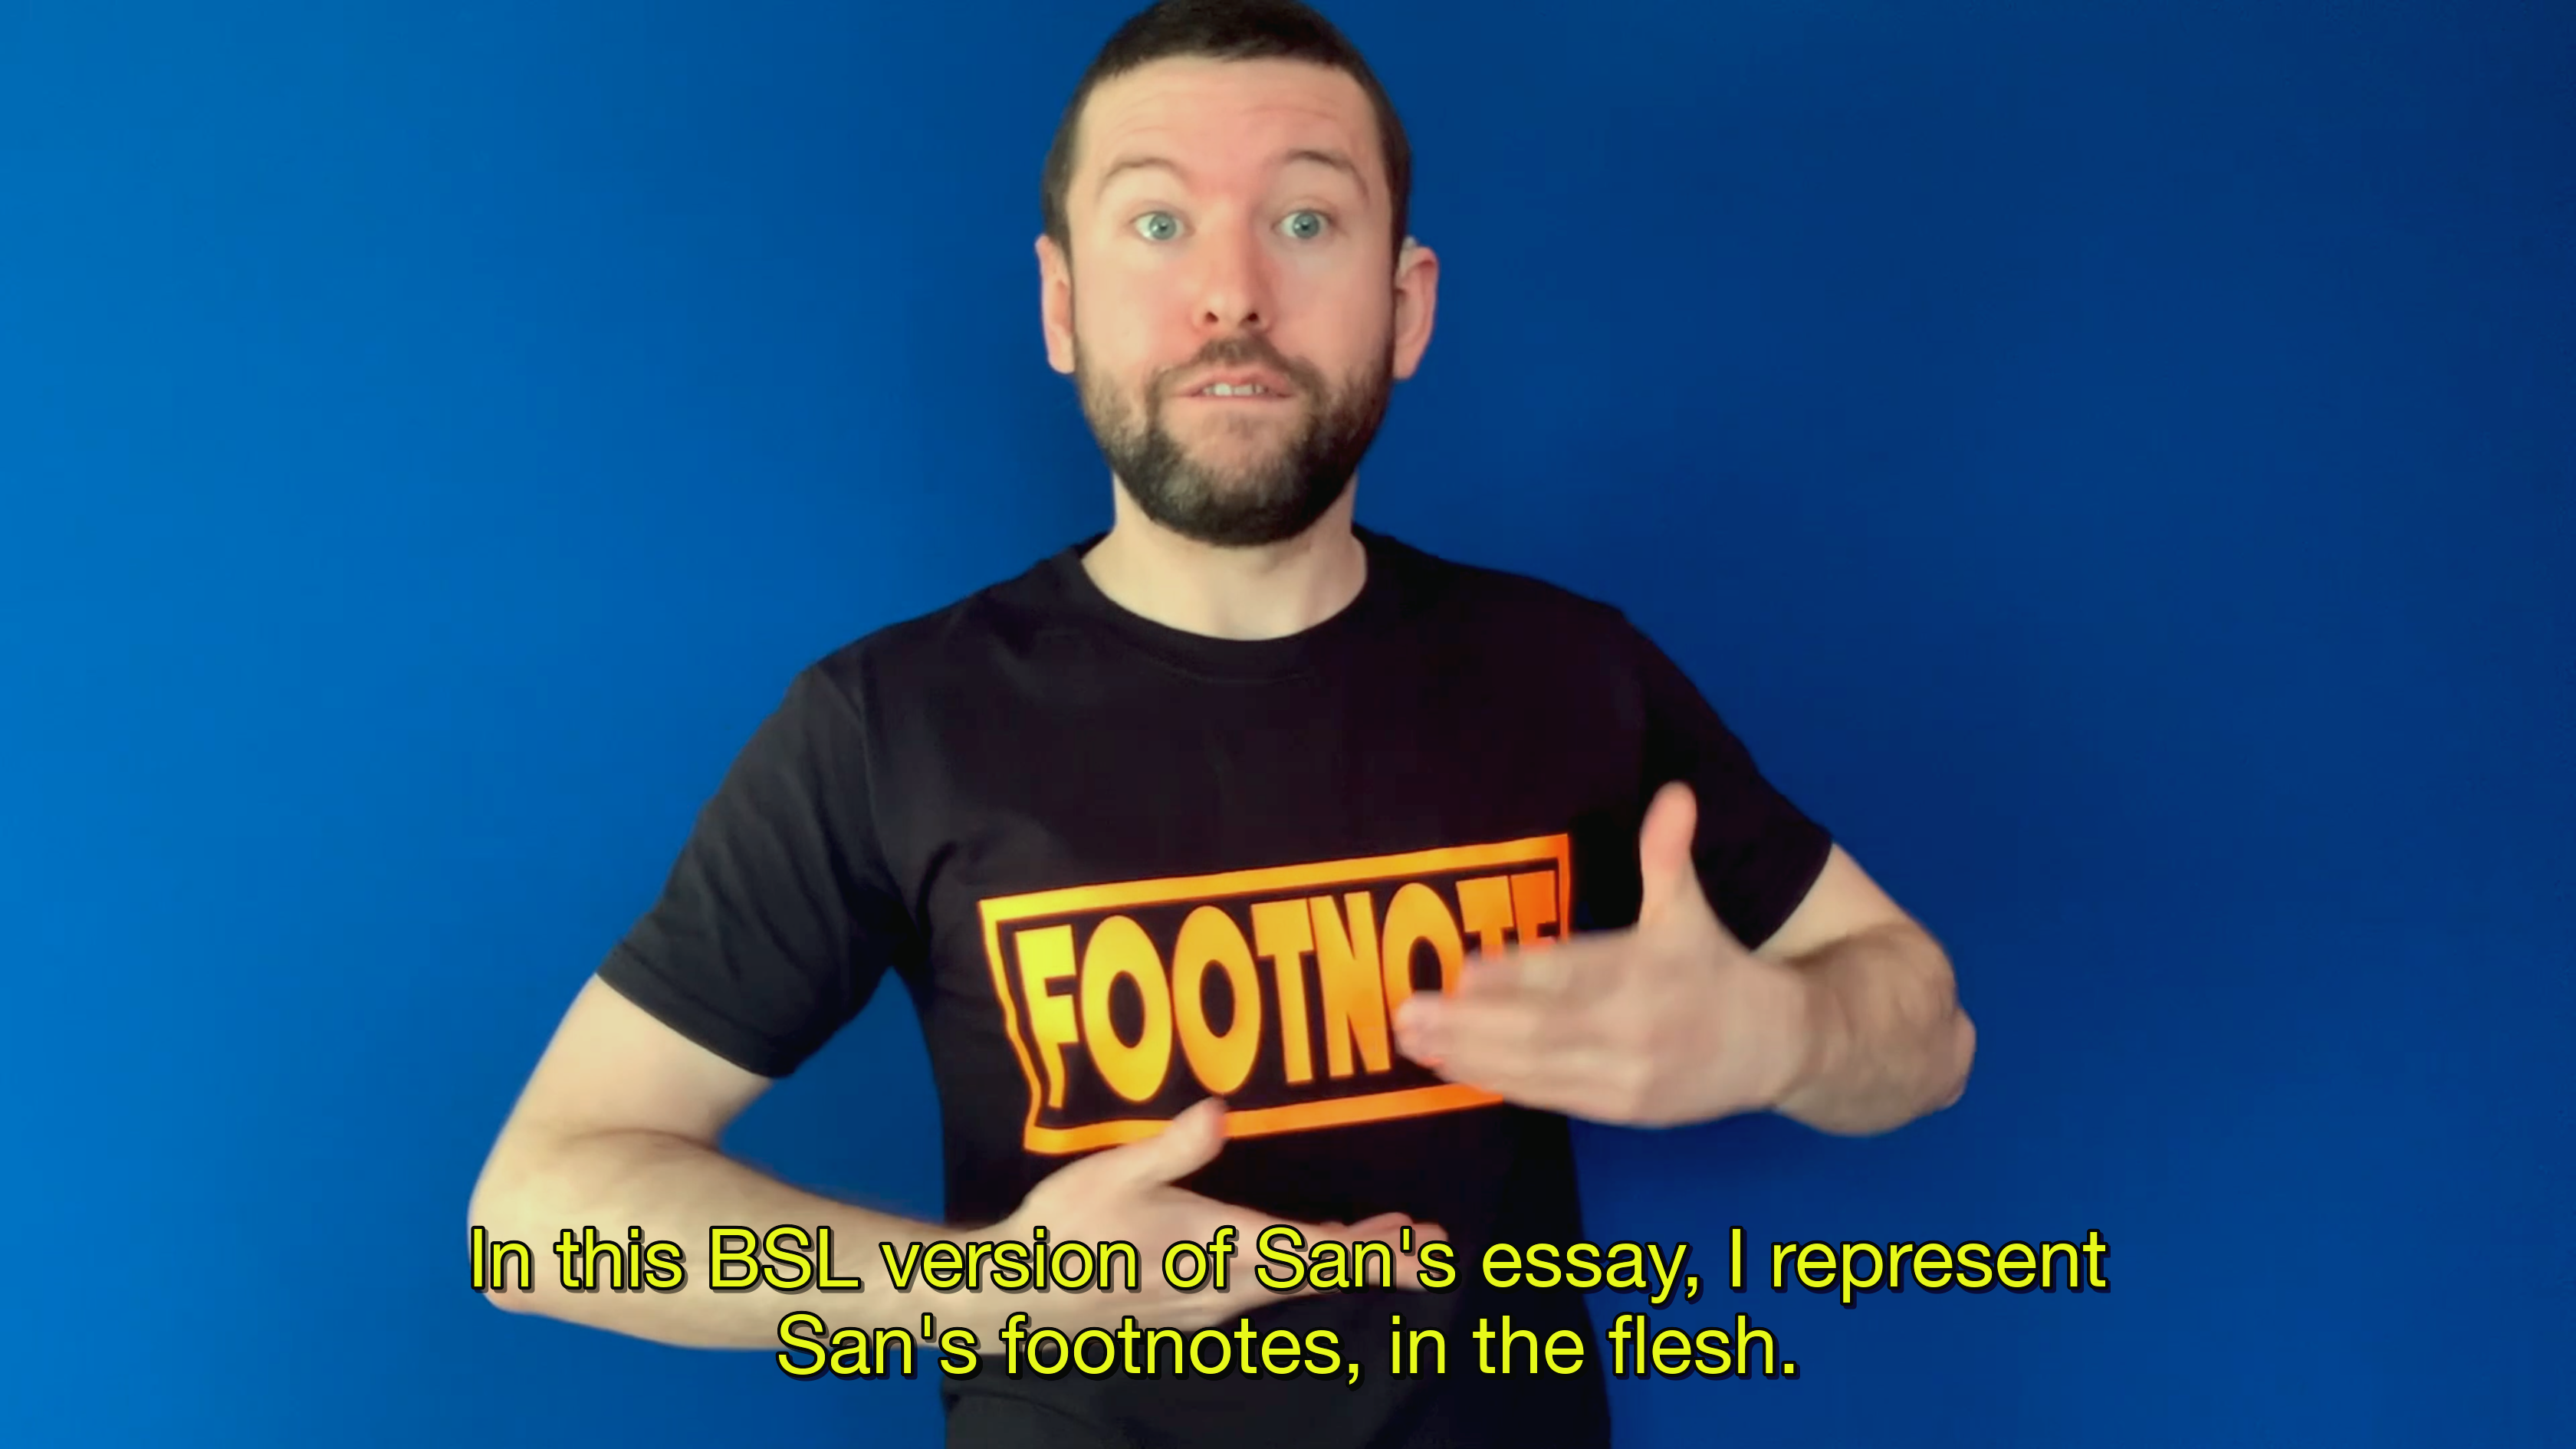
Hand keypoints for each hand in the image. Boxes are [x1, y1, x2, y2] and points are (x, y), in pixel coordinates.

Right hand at [985, 1097, 1447, 1331]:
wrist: (1022, 1292)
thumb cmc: (1067, 1229)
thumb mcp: (1114, 1174)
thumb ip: (1173, 1146)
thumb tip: (1221, 1110)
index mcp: (1219, 1247)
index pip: (1315, 1251)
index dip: (1372, 1247)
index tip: (1421, 1241)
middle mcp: (1227, 1284)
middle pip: (1317, 1272)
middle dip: (1374, 1256)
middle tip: (1428, 1243)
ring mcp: (1210, 1302)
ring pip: (1293, 1282)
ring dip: (1339, 1260)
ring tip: (1380, 1242)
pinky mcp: (1192, 1307)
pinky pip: (1265, 1290)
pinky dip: (1300, 1269)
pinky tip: (1304, 1255)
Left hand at [1391, 782, 1817, 1126]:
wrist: (1776, 1049)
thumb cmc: (1716, 970)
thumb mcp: (1692, 911)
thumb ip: (1669, 856)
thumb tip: (1674, 793)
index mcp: (1647, 971)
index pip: (1570, 974)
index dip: (1516, 975)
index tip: (1462, 971)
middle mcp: (1632, 1027)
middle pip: (1541, 1028)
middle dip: (1470, 1024)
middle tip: (1408, 1013)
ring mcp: (1624, 1075)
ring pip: (1537, 1068)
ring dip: (1470, 1056)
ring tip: (1413, 1042)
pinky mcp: (1619, 1109)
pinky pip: (1550, 1096)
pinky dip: (1500, 1084)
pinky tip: (1453, 1069)